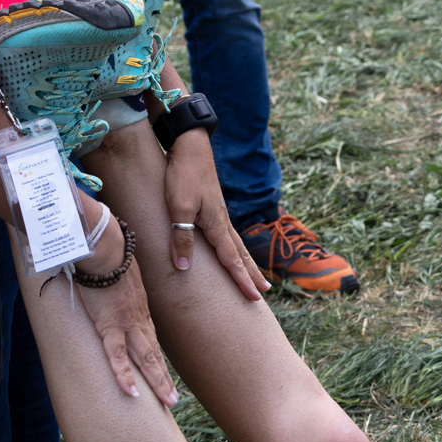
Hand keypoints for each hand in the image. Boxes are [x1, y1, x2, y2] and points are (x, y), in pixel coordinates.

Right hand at [73, 218, 178, 404]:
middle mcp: (138, 320)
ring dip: (157, 382)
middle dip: (163, 379)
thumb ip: (117, 289)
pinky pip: (117, 355)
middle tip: (173, 400)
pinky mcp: (109, 324)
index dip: (157, 361)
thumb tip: (111, 288)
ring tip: (168, 401)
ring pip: (145, 359)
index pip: (151, 341)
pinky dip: (124, 375)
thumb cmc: (107, 258)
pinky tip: (132, 393)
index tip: (163, 376)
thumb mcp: (117, 277)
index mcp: (139, 311)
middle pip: (153, 355)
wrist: (105, 247)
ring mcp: (126, 324)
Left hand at [164, 128, 268, 299]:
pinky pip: (228, 234)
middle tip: (264, 292)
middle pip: (240, 254)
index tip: (255, 297)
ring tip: (254, 274)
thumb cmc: (183, 174)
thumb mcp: (178, 207)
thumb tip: (183, 267)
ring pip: (237, 244)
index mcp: (216, 225)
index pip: (232, 260)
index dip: (242, 280)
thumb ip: (181, 237)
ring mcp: (219, 213)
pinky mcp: (212, 206)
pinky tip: (232, 247)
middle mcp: (222, 222)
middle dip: (251, 274)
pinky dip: (235, 247)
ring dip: (246, 261)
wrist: (189, 144)